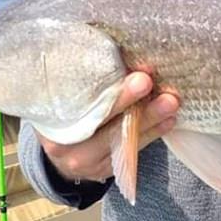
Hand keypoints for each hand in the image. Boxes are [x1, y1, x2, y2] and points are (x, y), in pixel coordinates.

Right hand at [36, 72, 179, 181]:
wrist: (63, 154)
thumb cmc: (69, 112)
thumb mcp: (67, 97)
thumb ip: (86, 81)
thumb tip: (123, 52)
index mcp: (51, 118)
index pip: (77, 102)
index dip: (102, 85)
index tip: (124, 70)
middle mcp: (63, 143)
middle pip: (99, 120)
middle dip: (126, 100)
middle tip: (147, 81)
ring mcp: (85, 160)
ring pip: (120, 137)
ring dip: (150, 118)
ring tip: (170, 101)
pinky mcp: (104, 169)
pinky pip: (131, 150)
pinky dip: (153, 133)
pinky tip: (169, 120)